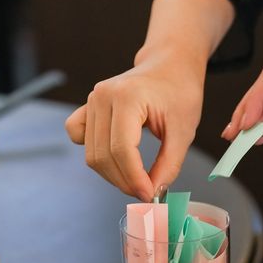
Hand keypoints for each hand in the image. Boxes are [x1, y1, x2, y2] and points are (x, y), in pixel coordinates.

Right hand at [65, 49, 202, 200]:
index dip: (135, 179)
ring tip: (138, 180)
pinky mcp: (88, 106)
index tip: (150, 195)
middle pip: (103, 156)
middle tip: (147, 192)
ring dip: (113, 175)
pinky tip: (117, 159)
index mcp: (127, 97)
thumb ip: (169, 164)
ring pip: (92, 154)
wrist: (170, 66)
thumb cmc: (180, 92)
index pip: (122, 150)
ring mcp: (91, 100)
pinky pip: (78, 136)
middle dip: (125, 182)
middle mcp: (102, 97)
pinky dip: (95, 154)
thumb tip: (154, 193)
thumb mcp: (184, 131)